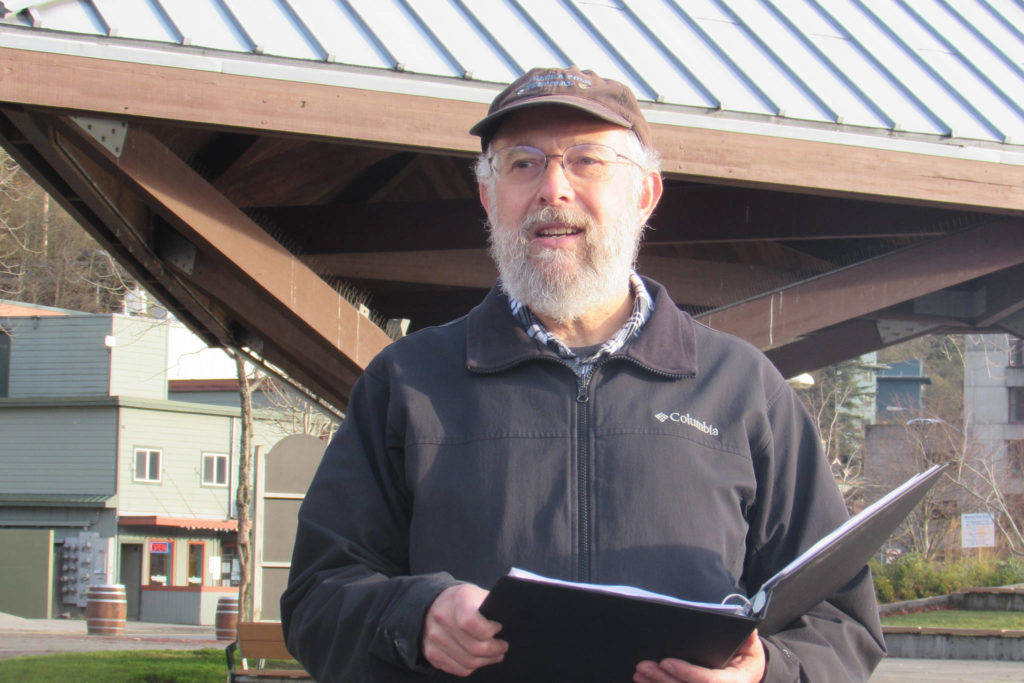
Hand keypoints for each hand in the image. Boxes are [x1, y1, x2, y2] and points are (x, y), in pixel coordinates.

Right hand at [422, 583, 507, 676]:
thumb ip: (492, 606)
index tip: (498, 628)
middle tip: (502, 647)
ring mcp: (433, 637)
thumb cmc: (465, 600)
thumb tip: (512, 620)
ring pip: (467, 662)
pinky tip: (479, 659)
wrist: (436, 604)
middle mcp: (441, 618)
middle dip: (494, 650)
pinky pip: (457, 669)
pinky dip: (472, 667)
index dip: (489, 631)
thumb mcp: (479, 594)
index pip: (470, 623)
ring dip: (486, 661)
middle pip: (473, 648)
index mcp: (457, 600)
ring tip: (494, 654)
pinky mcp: (431, 652)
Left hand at [633, 630, 765, 682]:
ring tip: (639, 673)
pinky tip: (644, 682)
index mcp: (733, 682)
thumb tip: (742, 623)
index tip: (666, 661)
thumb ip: (747, 636)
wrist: (748, 675)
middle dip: (662, 678)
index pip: (707, 681)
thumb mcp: (751, 647)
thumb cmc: (746, 658)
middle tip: (643, 666)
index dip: (686, 672)